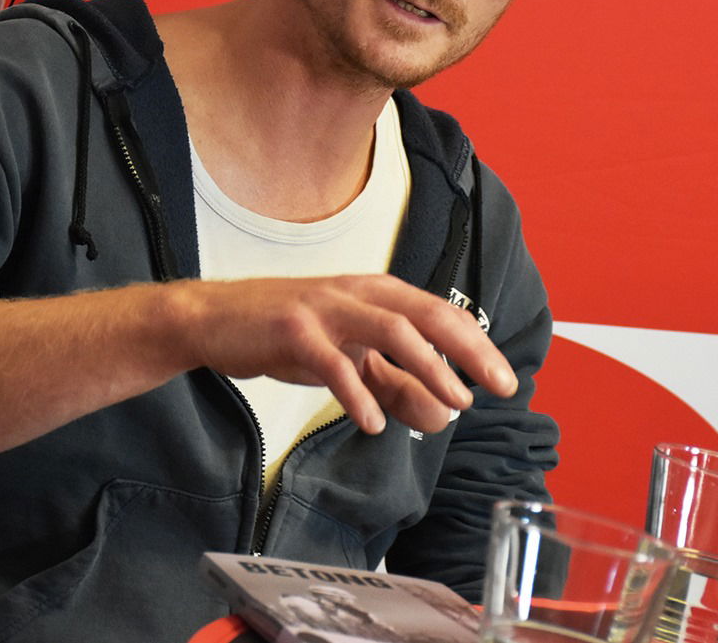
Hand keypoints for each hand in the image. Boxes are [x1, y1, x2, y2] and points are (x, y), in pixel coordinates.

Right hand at [169, 274, 516, 434]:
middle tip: (497, 387)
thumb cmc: (284, 334)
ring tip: (452, 403)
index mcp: (374, 294)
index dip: (476, 345)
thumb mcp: (348, 359)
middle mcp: (355, 293)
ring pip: (388, 331)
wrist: (213, 321)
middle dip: (467, 351)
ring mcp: (323, 309)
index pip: (439, 313)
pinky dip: (357, 394)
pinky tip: (374, 424)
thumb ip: (395, 385)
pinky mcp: (291, 331)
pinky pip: (332, 363)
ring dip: (426, 367)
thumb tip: (444, 415)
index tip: (504, 379)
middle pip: (425, 315)